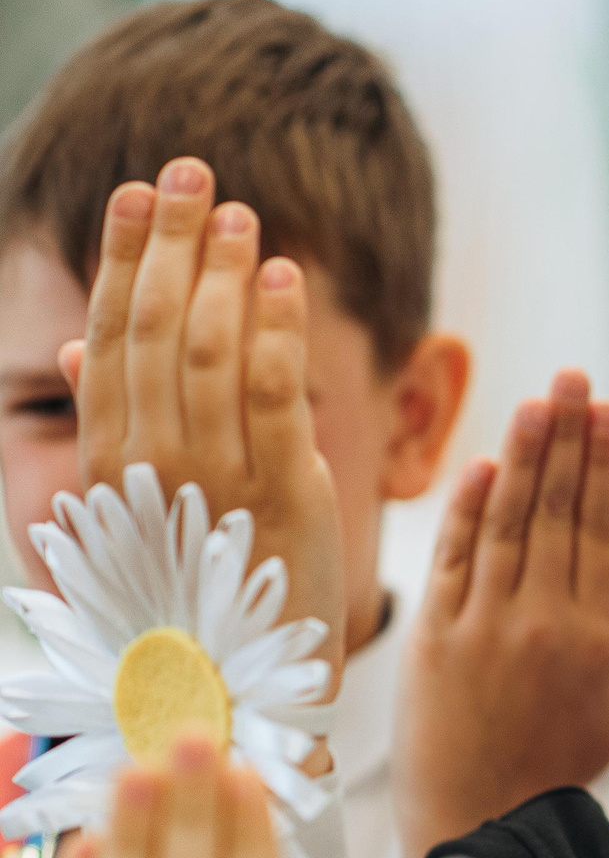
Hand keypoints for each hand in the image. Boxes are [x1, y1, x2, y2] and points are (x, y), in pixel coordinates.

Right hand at [60, 160, 345, 687]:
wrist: (243, 686)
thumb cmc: (194, 590)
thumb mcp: (139, 509)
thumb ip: (114, 426)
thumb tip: (74, 350)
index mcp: (111, 461)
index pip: (111, 336)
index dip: (123, 257)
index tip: (139, 192)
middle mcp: (153, 463)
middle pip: (156, 328)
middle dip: (173, 242)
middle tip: (194, 171)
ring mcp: (216, 477)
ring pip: (210, 350)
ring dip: (224, 271)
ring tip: (241, 214)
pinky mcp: (284, 495)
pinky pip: (274, 396)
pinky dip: (274, 328)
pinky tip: (283, 277)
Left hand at [394, 370, 608, 857]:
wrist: (480, 828)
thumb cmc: (554, 772)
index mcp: (594, 638)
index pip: (599, 528)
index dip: (603, 465)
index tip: (608, 412)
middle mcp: (540, 621)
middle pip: (556, 510)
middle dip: (566, 437)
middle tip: (574, 379)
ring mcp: (482, 626)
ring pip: (506, 522)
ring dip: (521, 456)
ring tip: (535, 402)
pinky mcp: (431, 639)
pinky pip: (451, 560)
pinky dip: (465, 510)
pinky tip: (480, 465)